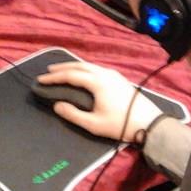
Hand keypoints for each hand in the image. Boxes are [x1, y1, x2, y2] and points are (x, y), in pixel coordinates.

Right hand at [36, 61, 161, 142]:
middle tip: (48, 71)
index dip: (54, 77)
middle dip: (62, 67)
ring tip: (62, 71)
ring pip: (89, 65)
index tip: (40, 80)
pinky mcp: (119, 78)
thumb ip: (73, 114)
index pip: (70, 75)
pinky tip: (82, 75)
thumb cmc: (120, 125)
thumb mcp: (94, 125)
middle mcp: (104, 73)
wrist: (149, 123)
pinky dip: (84, 69)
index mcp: (97, 82)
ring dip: (74, 67)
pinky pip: (96, 68)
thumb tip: (57, 105)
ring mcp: (113, 74)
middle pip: (79, 66)